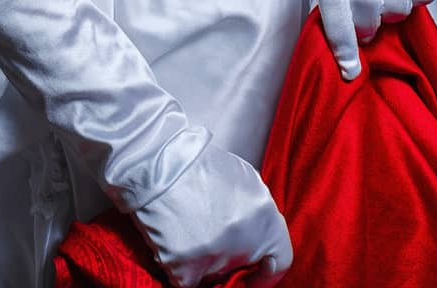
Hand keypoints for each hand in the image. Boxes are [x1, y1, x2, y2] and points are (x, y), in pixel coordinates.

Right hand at [132, 139, 292, 287]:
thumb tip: (256, 238)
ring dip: (204, 259)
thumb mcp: (243, 179)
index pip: (281, 261)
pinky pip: (187, 282)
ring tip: (188, 226)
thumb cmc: (197, 164)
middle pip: (242, 267)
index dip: (268, 270)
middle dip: (230, 257)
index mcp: (264, 218)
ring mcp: (215, 259)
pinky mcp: (186, 271)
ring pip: (214, 275)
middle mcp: (244, 242)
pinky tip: (173, 239)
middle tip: (210, 234)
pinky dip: (180, 266)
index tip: (258, 270)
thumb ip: (256, 213)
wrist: (156, 161)